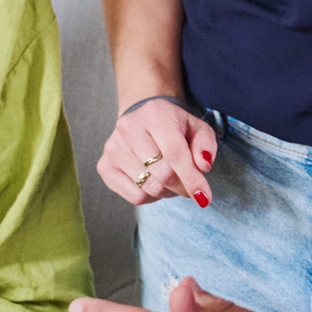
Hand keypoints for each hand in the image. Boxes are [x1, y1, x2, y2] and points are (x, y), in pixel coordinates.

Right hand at [99, 99, 215, 207]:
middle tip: (189, 184)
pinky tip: (153, 181)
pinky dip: (151, 196)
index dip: (191, 178)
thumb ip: (206, 145)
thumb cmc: (174, 126)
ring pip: (149, 188)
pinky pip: (135, 196)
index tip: (204, 198)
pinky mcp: (105, 165)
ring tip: (169, 177)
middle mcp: (129, 128)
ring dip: (167, 191)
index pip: (174, 153)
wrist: (142, 119)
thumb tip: (203, 166)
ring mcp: (114, 147)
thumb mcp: (197, 128)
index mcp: (155, 114)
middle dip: (182, 186)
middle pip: (162, 174)